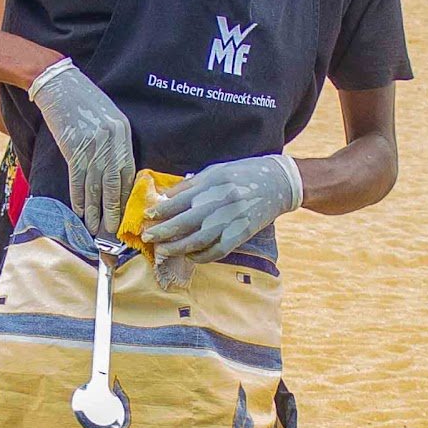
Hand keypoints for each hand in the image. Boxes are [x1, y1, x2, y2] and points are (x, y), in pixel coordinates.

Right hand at [28, 61, 134, 236]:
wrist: (58, 82)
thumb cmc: (82, 100)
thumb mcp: (106, 117)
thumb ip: (113, 141)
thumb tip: (114, 172)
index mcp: (123, 131)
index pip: (127, 171)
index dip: (124, 196)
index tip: (123, 214)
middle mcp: (111, 138)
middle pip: (114, 182)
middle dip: (113, 209)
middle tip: (112, 230)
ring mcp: (92, 142)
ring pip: (95, 183)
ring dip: (95, 208)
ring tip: (94, 227)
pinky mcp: (73, 144)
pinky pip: (78, 176)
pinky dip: (78, 195)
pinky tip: (80, 210)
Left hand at [143, 153, 303, 264]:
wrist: (279, 182)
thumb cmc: (244, 174)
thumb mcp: (216, 171)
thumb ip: (192, 185)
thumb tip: (166, 198)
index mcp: (212, 183)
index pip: (179, 200)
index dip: (160, 210)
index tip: (148, 216)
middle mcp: (220, 202)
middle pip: (184, 222)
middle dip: (162, 232)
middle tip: (147, 237)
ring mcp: (231, 220)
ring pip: (198, 240)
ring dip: (177, 248)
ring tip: (162, 251)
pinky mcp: (241, 234)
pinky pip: (217, 251)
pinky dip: (201, 256)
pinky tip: (190, 255)